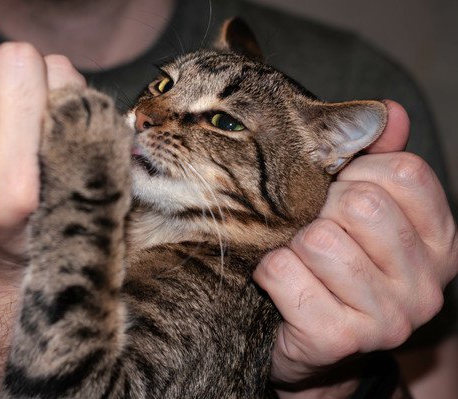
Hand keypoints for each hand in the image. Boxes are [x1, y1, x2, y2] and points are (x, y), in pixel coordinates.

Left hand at [254, 101, 457, 395]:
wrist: (305, 341)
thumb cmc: (329, 265)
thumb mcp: (358, 210)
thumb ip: (376, 160)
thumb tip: (389, 113)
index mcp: (439, 243)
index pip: (404, 173)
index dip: (356, 171)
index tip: (338, 190)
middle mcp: (426, 284)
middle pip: (359, 204)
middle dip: (319, 208)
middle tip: (308, 228)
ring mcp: (388, 318)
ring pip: (319, 240)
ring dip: (290, 242)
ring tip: (294, 257)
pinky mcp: (339, 338)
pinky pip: (284, 272)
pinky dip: (268, 270)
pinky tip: (277, 281)